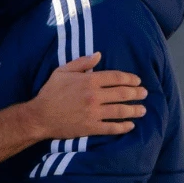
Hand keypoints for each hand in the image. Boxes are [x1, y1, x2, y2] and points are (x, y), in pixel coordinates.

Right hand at [24, 51, 145, 139]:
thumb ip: (81, 62)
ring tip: (142, 110)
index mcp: (89, 80)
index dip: (130, 79)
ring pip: (121, 111)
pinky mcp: (91, 127)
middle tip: (144, 94)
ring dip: (134, 110)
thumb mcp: (62, 71)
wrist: (40, 116)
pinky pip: (112, 127)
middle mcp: (94, 96)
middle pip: (123, 94)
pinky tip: (131, 126)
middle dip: (137, 93)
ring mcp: (94, 112)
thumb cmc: (50, 92)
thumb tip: (99, 55)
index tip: (137, 81)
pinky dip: (123, 127)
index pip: (116, 78)